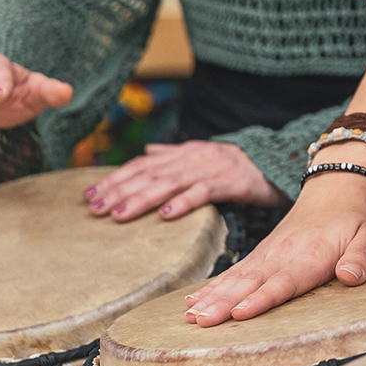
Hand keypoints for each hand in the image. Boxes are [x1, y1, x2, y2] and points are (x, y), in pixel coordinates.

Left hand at [84, 141, 286, 220]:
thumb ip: (173, 154)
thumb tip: (147, 150)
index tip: (89, 195)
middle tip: (94, 208)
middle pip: (148, 174)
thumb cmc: (237, 164)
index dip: (114, 179)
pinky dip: (182, 203)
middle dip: (118, 191)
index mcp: (182, 153)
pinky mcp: (229, 182)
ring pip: (168, 183)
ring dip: (141, 199)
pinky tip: (165, 214)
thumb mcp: (202, 154)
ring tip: (118, 216)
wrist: (277, 159)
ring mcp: (209, 169)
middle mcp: (191, 158)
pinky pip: (202, 193)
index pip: (141, 165)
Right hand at [183, 162, 365, 326]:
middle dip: (224, 303)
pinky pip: (235, 271)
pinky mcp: (263, 253)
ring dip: (213, 297)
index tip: (239, 313)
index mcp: (311, 254)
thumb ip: (362, 258)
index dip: (261, 299)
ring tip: (191, 316)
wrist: (338, 185)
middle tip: (200, 321)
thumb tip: (351, 277)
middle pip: (251, 283)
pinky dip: (214, 286)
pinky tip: (194, 300)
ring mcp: (269, 252)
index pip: (283, 282)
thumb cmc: (358, 216)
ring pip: (237, 278)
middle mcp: (283, 254)